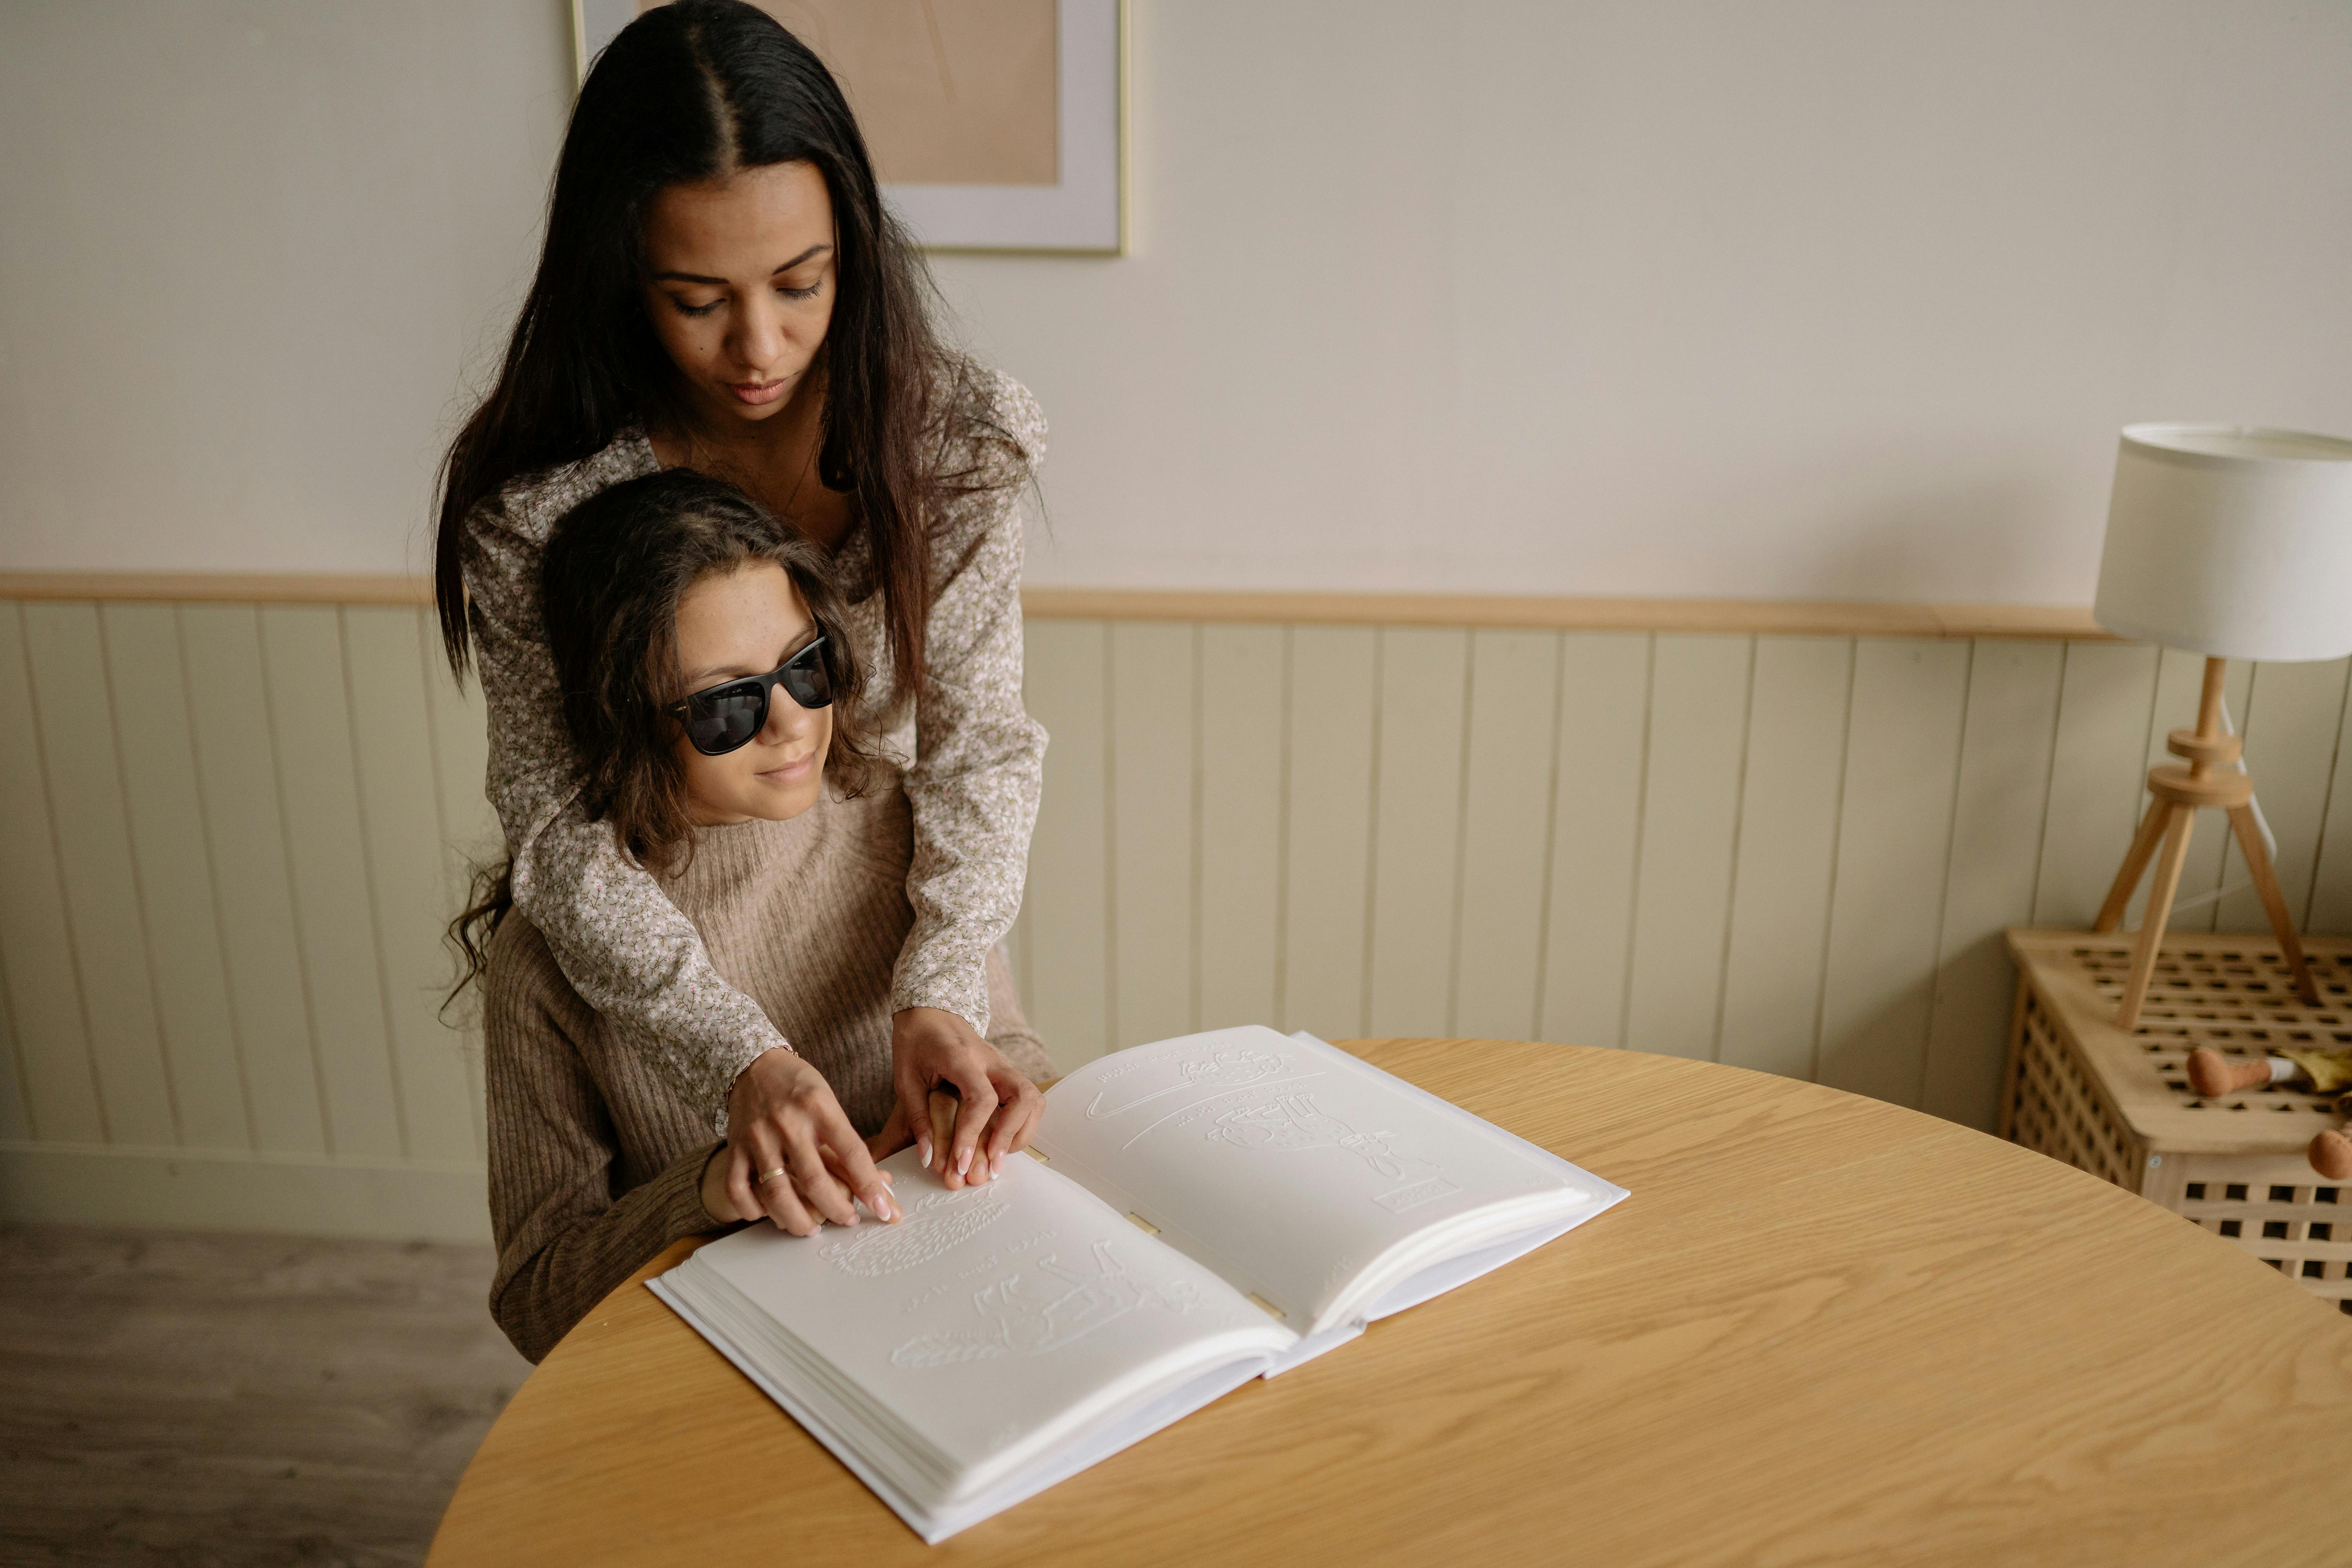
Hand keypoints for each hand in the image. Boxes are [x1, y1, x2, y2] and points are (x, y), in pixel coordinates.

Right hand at [718, 1047, 900, 1234]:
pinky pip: (738, 1189)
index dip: (870, 1185)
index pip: (852, 1152)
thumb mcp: (830, 1104)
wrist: (753, 1064)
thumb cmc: (799, 1087)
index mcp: (819, 1106)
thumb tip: (881, 1186)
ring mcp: (758, 1137)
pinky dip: (752, 1210)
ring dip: (797, 1220)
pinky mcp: (735, 1148)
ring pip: (775, 1193)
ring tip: (812, 1228)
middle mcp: (788, 1123)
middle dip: (835, 1210)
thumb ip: (848, 1146)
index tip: (884, 1209)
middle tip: (848, 1221)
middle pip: (813, 1180)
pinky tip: (768, 1215)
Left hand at [872, 1008, 1043, 1188]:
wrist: (930, 1012)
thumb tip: (928, 1158)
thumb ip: (917, 1118)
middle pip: (1023, 1097)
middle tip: (991, 1166)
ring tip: (998, 1158)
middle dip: (1010, 1136)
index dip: (973, 1134)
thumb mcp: (905, 1079)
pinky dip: (1022, 1124)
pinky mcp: (1006, 1073)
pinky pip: (1028, 1099)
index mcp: (962, 1058)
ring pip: (1033, 1099)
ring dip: (1021, 1132)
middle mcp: (991, 1060)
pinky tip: (1003, 1142)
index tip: (960, 1162)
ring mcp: (1003, 1065)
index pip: (981, 1099)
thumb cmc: (916, 1041)